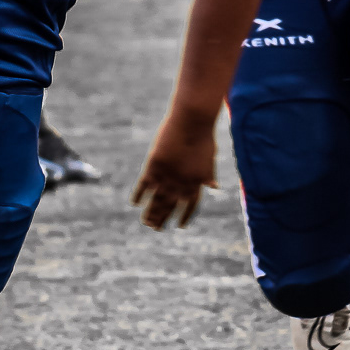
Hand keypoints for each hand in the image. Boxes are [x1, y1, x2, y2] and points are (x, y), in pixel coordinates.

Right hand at [132, 109, 217, 229]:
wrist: (192, 121)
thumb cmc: (203, 135)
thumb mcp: (209, 158)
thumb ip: (207, 174)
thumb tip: (214, 187)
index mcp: (197, 182)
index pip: (190, 206)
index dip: (184, 217)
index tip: (179, 226)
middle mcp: (181, 184)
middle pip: (170, 207)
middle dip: (163, 219)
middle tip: (156, 228)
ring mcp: (167, 176)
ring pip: (156, 201)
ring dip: (150, 213)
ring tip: (146, 223)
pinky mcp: (153, 166)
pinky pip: (144, 185)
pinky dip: (139, 195)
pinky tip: (135, 203)